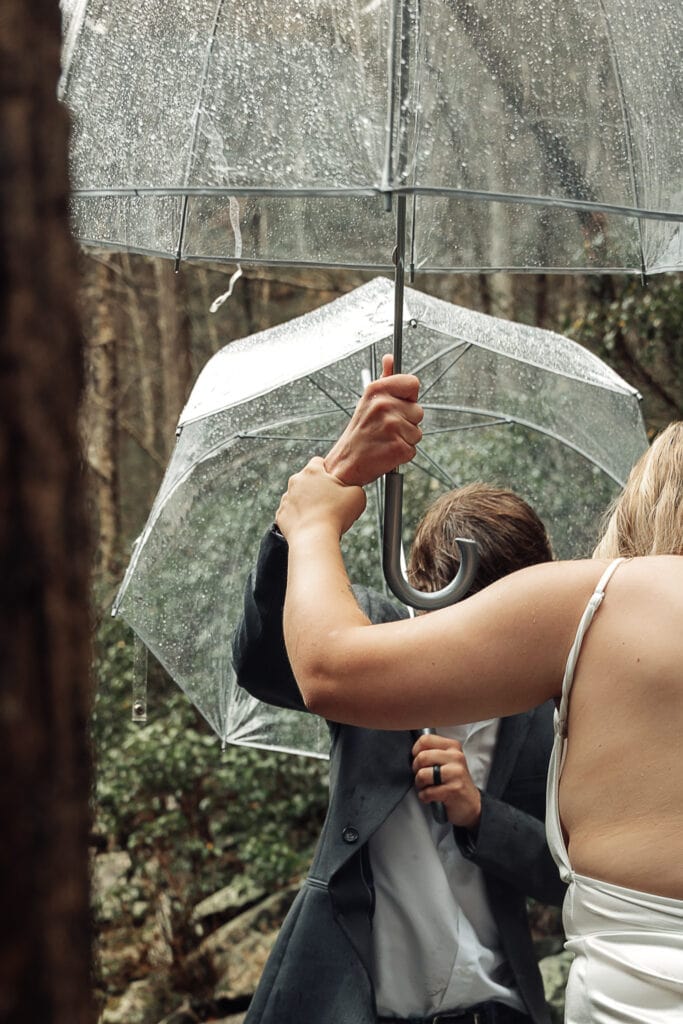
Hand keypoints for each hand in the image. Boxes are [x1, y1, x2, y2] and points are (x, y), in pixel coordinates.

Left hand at [276, 456, 366, 540]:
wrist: (314, 539)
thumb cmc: (336, 515)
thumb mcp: (357, 495)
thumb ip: (354, 487)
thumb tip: (351, 489)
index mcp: (312, 471)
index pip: (318, 462)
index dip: (327, 472)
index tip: (334, 483)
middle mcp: (295, 481)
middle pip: (307, 480)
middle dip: (317, 488)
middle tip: (330, 501)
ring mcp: (286, 498)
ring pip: (298, 496)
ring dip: (307, 502)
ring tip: (320, 515)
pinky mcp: (281, 514)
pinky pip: (292, 513)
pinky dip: (299, 517)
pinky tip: (311, 524)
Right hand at [324, 354, 423, 485]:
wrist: (345, 462)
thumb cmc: (360, 432)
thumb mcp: (368, 400)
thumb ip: (385, 379)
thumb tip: (390, 358)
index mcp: (377, 390)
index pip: (413, 383)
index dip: (409, 397)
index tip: (398, 406)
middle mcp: (384, 405)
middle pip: (419, 411)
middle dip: (407, 422)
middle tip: (386, 429)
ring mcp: (392, 426)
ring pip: (417, 432)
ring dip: (405, 439)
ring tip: (385, 440)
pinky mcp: (398, 447)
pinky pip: (413, 449)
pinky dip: (402, 453)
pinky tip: (386, 451)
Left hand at [412, 733, 481, 830]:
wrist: (471, 803)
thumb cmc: (454, 782)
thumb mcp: (447, 761)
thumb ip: (433, 752)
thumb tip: (413, 752)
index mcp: (453, 746)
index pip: (425, 740)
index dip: (416, 751)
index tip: (419, 760)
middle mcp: (456, 757)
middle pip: (421, 757)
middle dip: (416, 770)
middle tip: (422, 776)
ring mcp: (455, 773)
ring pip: (422, 774)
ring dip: (420, 784)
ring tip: (427, 786)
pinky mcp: (453, 789)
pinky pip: (427, 792)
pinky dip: (425, 797)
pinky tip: (432, 796)